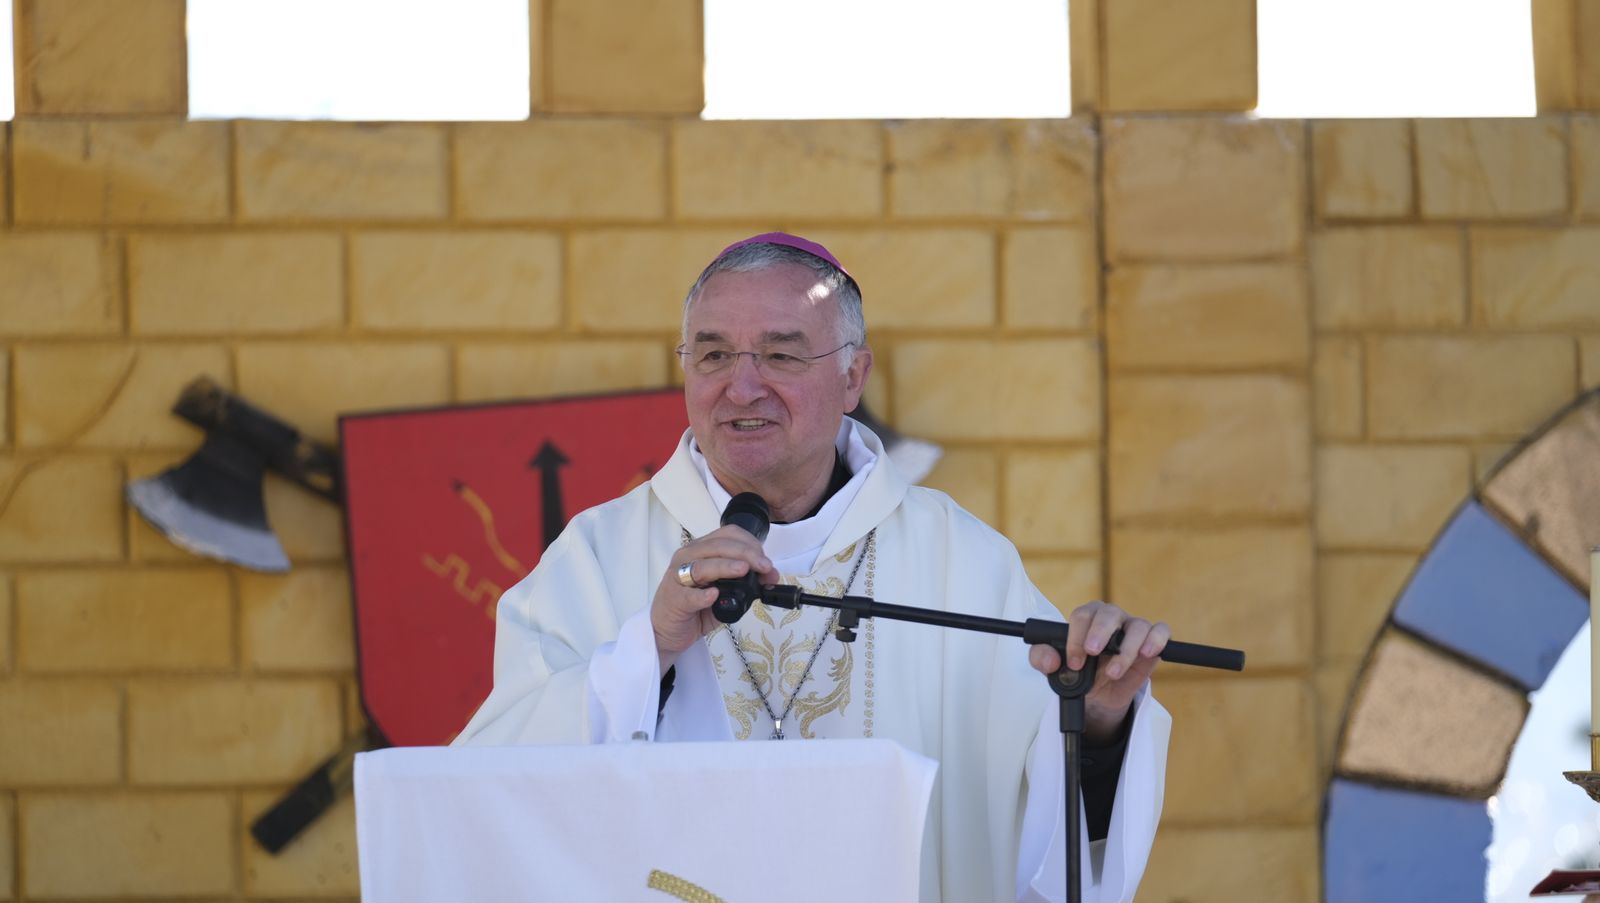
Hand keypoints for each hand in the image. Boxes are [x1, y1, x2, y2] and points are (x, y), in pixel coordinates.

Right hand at [651, 525, 780, 674]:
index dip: (750, 544)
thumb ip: (747, 583)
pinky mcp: (673, 600)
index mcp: (701, 550)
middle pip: (718, 547)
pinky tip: (713, 595)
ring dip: (726, 567)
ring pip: (702, 566)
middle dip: (746, 554)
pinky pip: (688, 595)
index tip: (766, 561)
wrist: (669, 631)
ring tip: (744, 570)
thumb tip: (771, 575)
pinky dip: (701, 595)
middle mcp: (688, 557)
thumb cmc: (696, 607)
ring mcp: (678, 578)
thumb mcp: (726, 592)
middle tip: (764, 567)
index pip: (727, 535)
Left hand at [1028, 601, 1168, 742]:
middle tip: (1092, 652)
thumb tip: (1051, 660)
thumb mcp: (1053, 668)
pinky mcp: (1153, 642)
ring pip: (1137, 625)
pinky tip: (1146, 653)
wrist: (1098, 695)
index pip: (1082, 616)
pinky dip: (1156, 639)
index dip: (1076, 637)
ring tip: (1113, 672)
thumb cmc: (1078, 672)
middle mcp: (1111, 618)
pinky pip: (1161, 631)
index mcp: (1087, 617)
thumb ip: (1041, 658)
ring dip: (1126, 649)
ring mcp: (1134, 628)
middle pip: (1109, 613)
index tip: (1074, 662)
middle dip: (1099, 633)